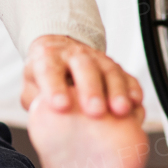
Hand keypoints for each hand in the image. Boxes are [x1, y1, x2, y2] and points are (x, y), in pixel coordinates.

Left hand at [22, 34, 142, 117]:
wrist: (59, 52)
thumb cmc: (43, 76)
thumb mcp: (31, 86)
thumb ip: (34, 99)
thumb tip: (41, 116)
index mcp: (48, 57)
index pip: (49, 70)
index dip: (55, 87)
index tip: (60, 106)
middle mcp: (74, 55)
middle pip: (84, 67)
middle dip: (91, 89)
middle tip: (95, 111)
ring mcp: (97, 59)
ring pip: (109, 71)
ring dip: (116, 91)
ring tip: (121, 111)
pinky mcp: (115, 68)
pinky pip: (127, 76)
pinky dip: (133, 88)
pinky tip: (136, 102)